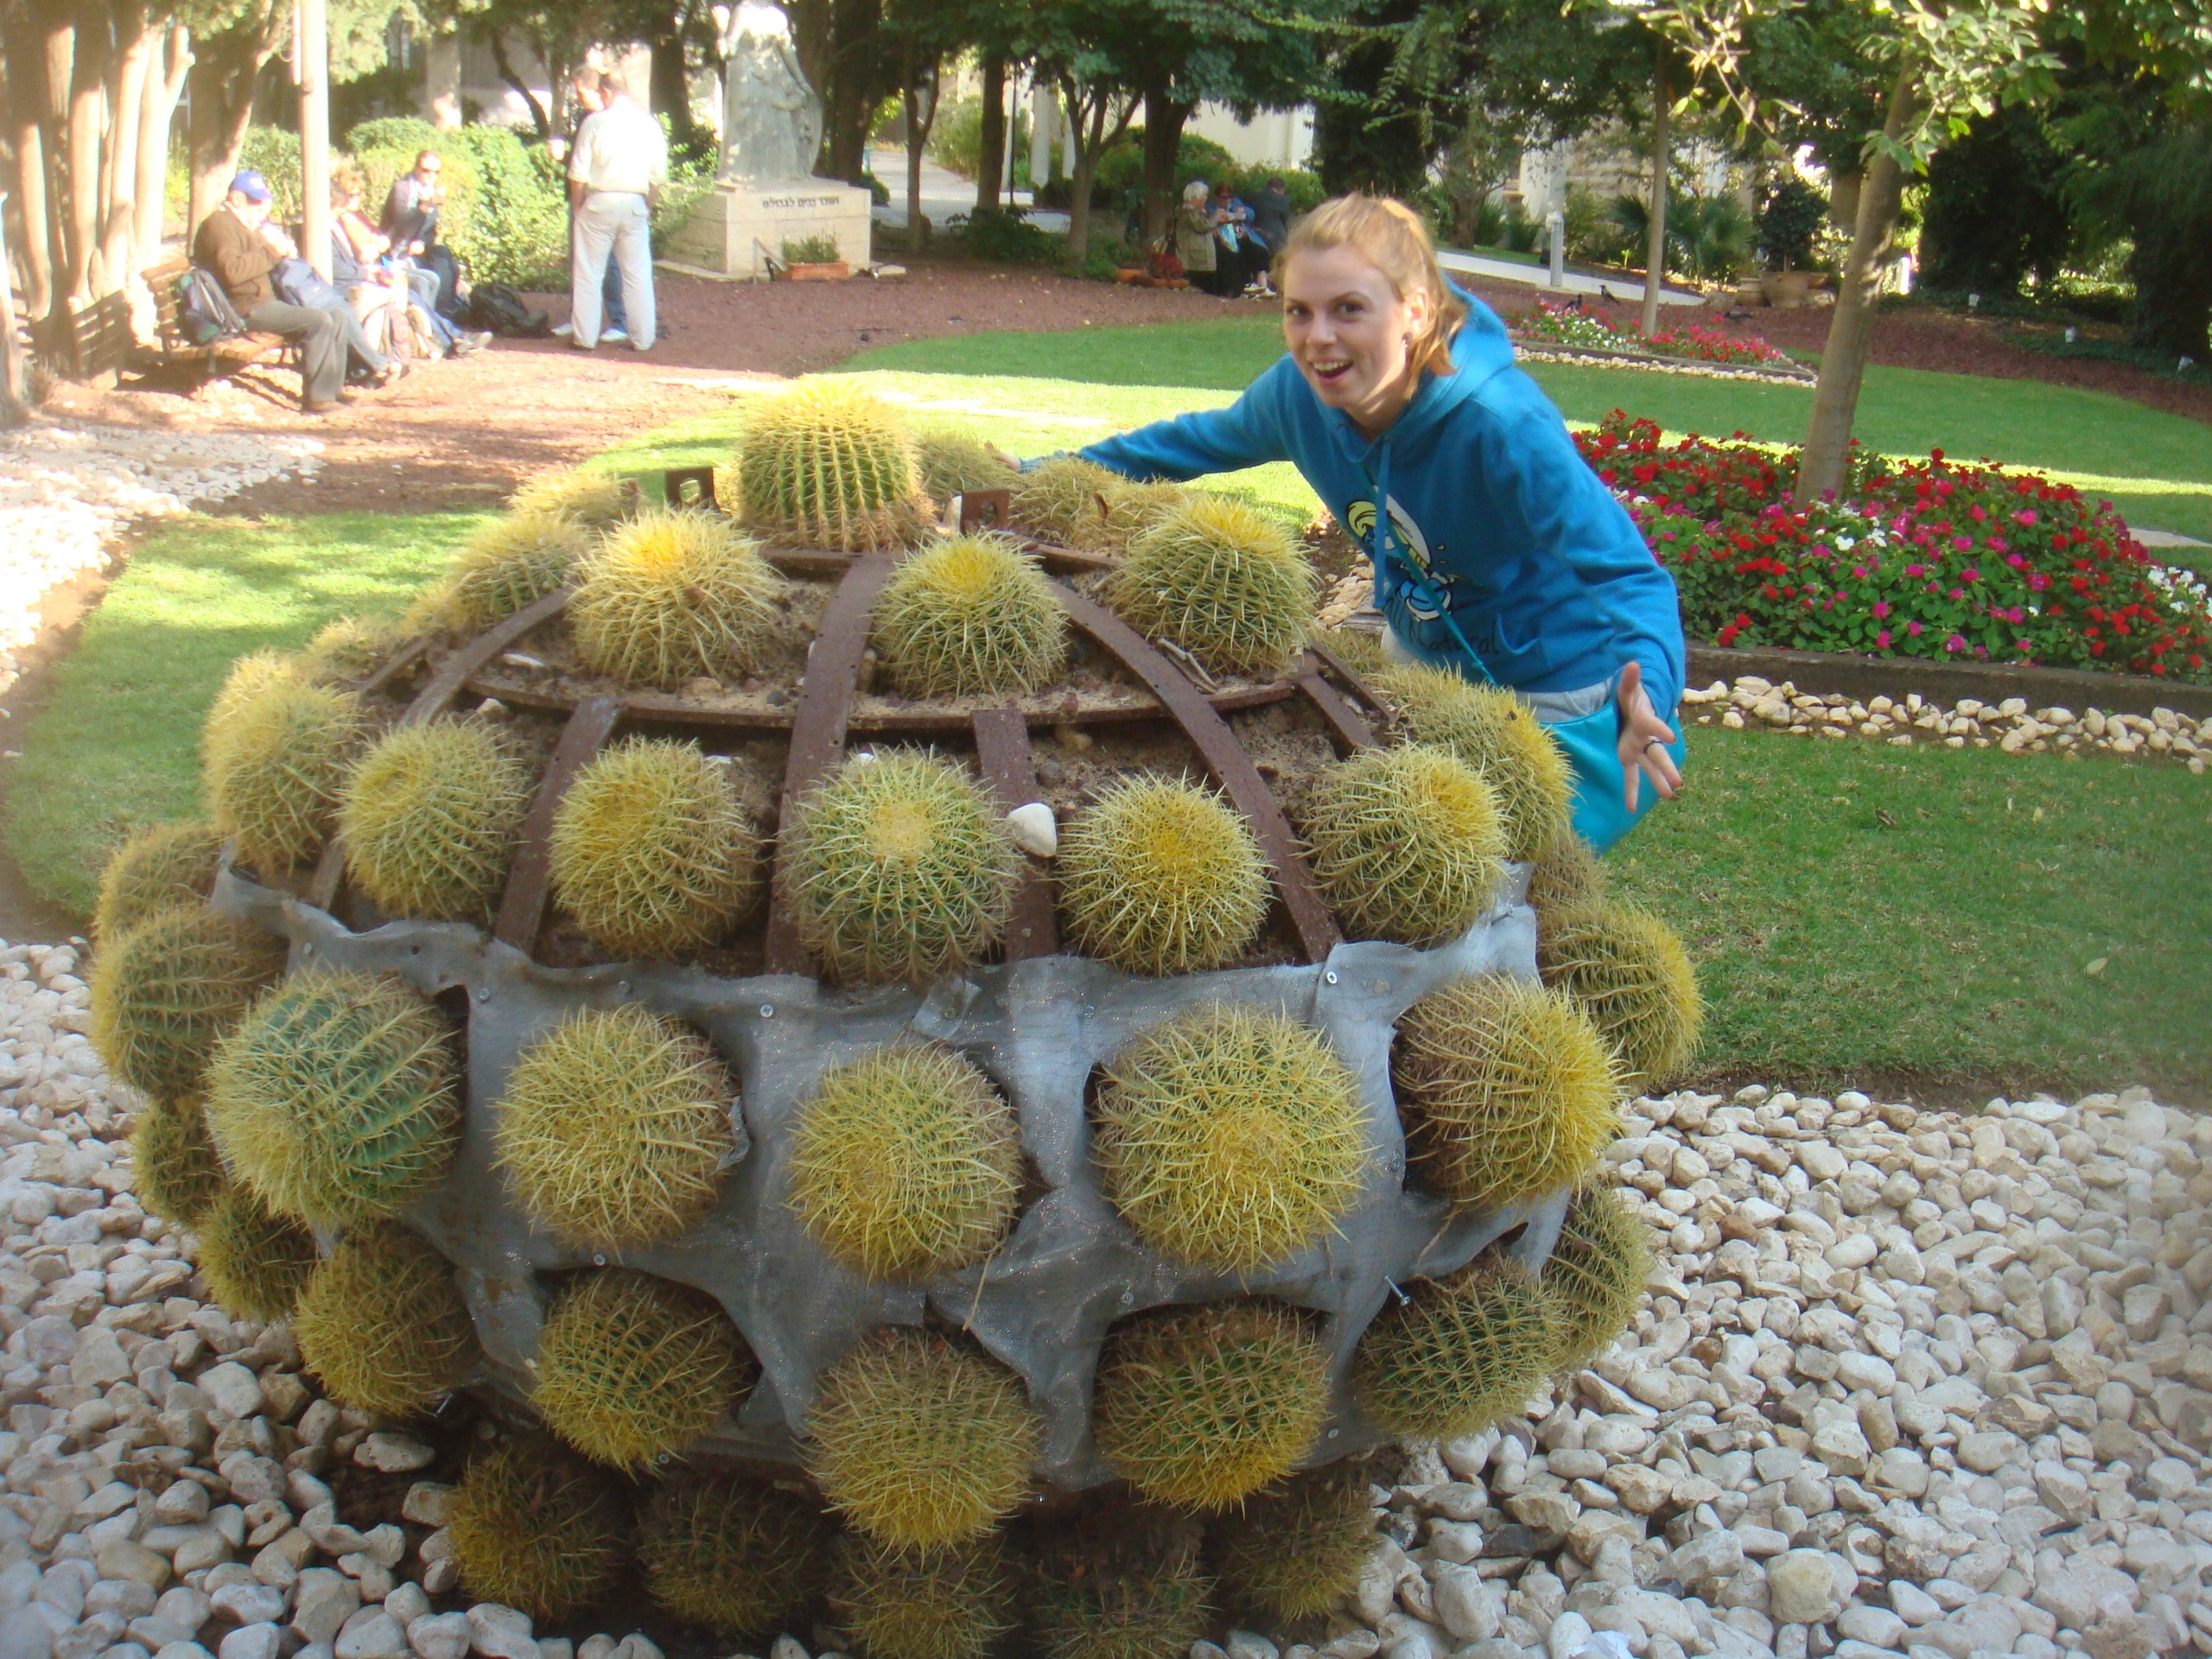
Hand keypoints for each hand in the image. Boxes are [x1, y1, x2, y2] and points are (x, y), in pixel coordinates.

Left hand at [1615, 660, 1681, 813]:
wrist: (1631, 708)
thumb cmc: (1631, 699)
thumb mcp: (1627, 689)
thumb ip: (1630, 680)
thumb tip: (1633, 664)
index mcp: (1644, 721)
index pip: (1652, 725)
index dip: (1660, 729)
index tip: (1670, 738)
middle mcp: (1645, 739)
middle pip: (1657, 754)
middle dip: (1666, 767)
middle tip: (1678, 782)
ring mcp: (1638, 750)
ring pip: (1650, 767)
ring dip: (1658, 781)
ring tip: (1670, 795)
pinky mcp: (1628, 757)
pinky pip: (1631, 776)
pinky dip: (1630, 792)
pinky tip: (1630, 809)